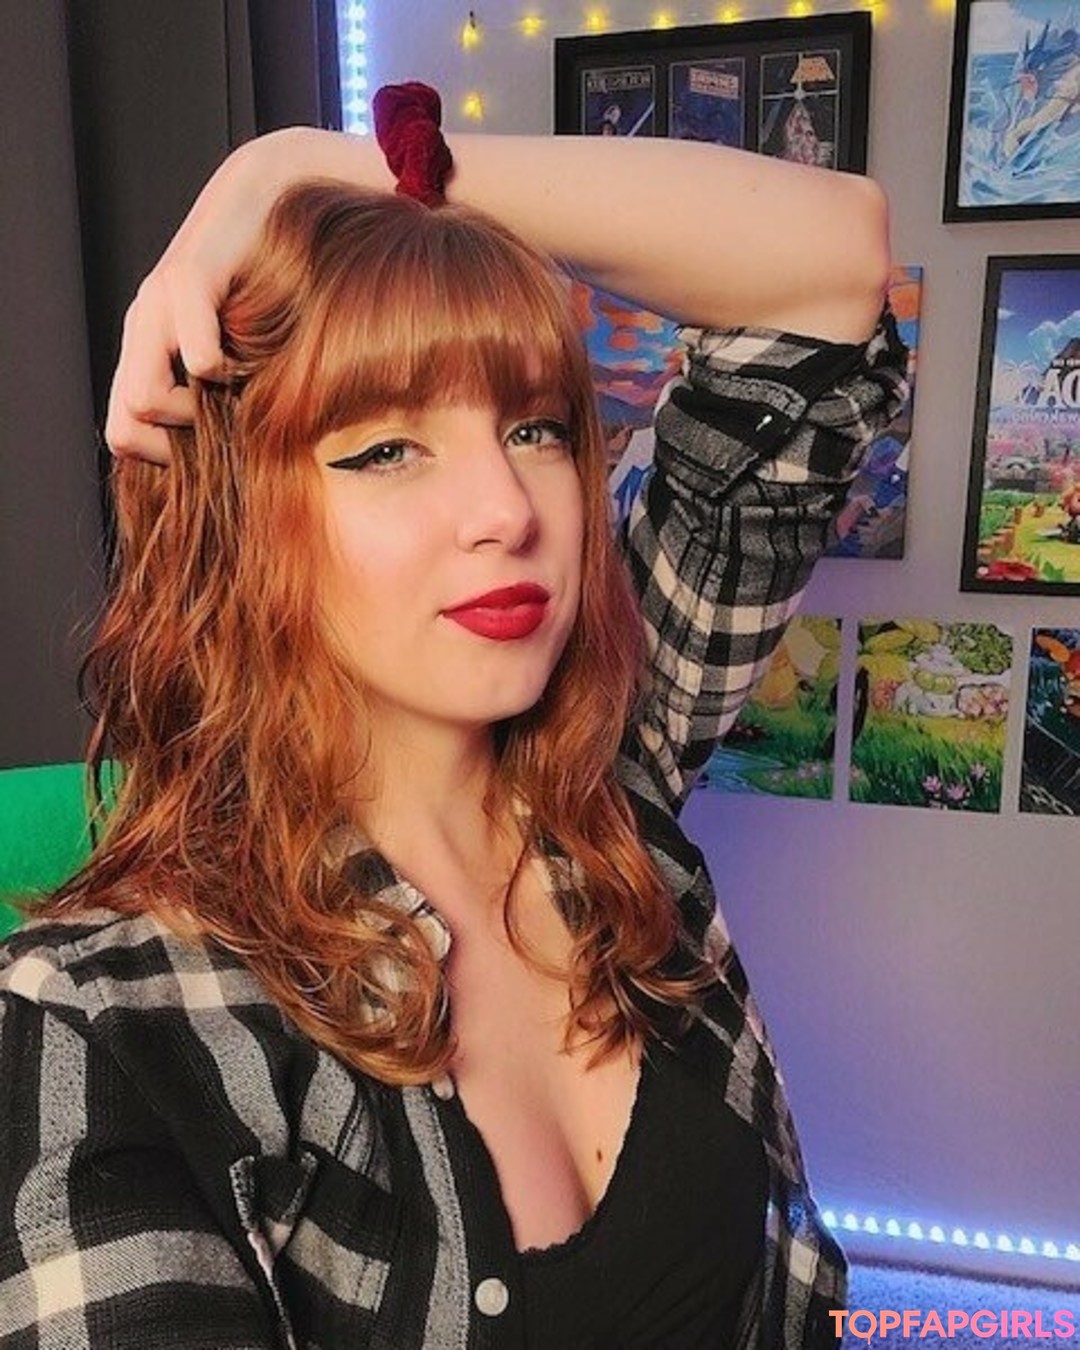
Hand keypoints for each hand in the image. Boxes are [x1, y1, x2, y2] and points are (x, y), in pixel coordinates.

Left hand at [104, 131, 298, 463]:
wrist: (271, 190)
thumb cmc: (266, 273)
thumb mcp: (238, 339)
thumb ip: (220, 383)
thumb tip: (228, 444)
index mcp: (147, 346)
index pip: (122, 434)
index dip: (162, 456)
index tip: (211, 445)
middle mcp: (142, 326)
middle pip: (124, 427)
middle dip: (176, 444)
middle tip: (221, 426)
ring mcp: (158, 303)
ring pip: (143, 398)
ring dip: (197, 412)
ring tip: (234, 390)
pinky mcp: (189, 280)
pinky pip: (195, 355)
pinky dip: (221, 371)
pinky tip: (248, 360)